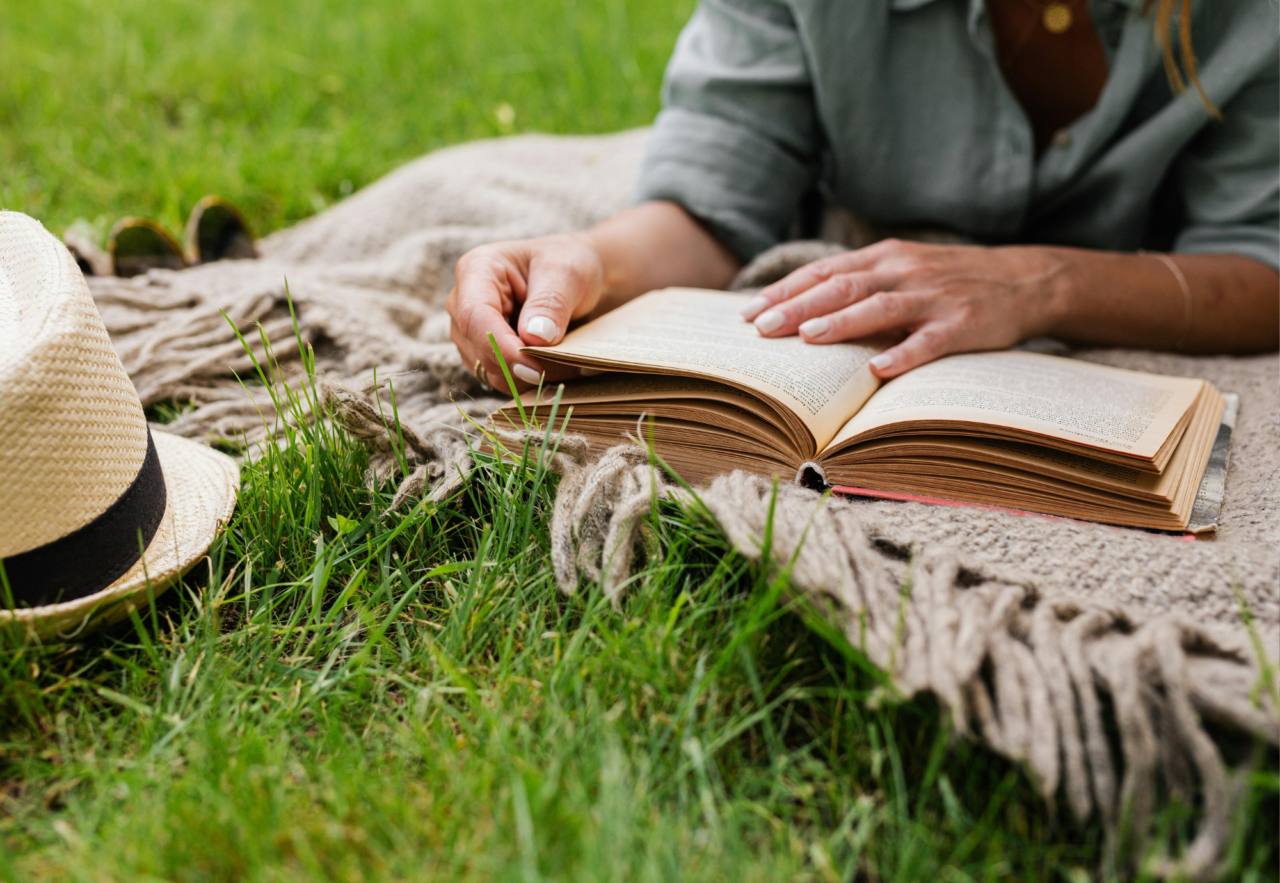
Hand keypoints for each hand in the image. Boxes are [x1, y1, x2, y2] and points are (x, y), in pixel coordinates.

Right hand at [448, 233, 605, 393]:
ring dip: (526, 375)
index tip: (535, 369)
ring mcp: (471, 329)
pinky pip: (499, 378)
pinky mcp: (483, 351)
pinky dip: (527, 380)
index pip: (475, 316)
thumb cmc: (570, 263)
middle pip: (477, 347)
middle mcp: (464, 300)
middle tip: (566, 364)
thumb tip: (533, 338)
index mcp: (478, 268)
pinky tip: (554, 366)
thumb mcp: (568, 273)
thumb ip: (550, 303)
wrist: (578, 278)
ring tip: (566, 361)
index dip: (501, 348)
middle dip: (518, 364)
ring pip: (487, 369)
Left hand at [740, 239, 1067, 377]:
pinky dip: (904, 354)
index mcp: (886, 257)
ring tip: (806, 337)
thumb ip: (859, 284)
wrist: (1026, 279)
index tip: (749, 311)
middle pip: (843, 287)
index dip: (785, 291)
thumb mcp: (903, 270)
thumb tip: (800, 310)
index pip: (825, 271)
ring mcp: (935, 297)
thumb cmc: (950, 281)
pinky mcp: (964, 323)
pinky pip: (930, 341)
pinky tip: (878, 369)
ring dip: (841, 323)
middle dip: (798, 307)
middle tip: (761, 328)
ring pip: (880, 307)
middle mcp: (905, 271)